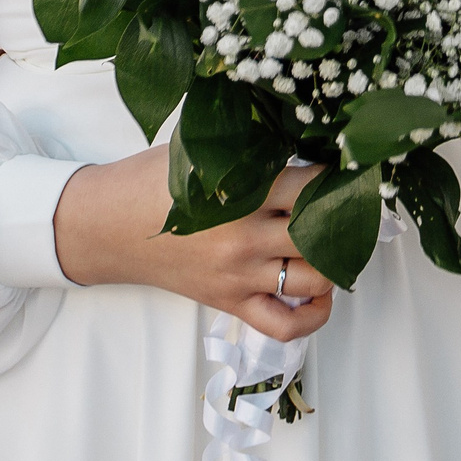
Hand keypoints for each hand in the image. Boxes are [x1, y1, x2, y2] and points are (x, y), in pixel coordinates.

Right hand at [51, 146, 334, 341]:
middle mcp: (245, 238)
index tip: (350, 168)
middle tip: (354, 204)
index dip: (339, 176)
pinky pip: (284, 324)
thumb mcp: (201, 152)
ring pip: (315, 278)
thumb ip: (250, 148)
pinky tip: (320, 291)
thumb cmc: (151, 181)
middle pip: (323, 233)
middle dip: (347, 218)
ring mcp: (239, 276)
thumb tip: (303, 135)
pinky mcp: (229, 303)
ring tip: (337, 241)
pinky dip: (313, 314)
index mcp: (241, 193)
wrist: (106, 226)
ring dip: (336, 262)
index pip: (313, 186)